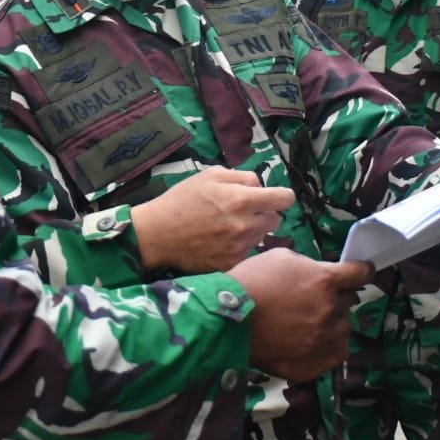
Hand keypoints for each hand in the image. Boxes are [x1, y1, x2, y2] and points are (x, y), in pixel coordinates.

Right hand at [133, 168, 293, 272]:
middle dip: (264, 214)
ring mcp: (238, 248)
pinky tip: (220, 241)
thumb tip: (259, 185)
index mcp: (241, 200)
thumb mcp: (210, 175)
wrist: (156, 234)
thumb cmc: (181, 200)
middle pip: (275, 220)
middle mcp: (245, 226)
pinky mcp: (230, 264)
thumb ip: (241, 177)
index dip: (282, 196)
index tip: (276, 197)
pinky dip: (238, 247)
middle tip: (244, 212)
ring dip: (252, 231)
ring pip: (261, 237)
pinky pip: (246, 253)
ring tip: (228, 227)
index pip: (283, 199)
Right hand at [230, 249, 373, 380]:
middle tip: (315, 296)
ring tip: (312, 321)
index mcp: (324, 281)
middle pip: (348, 301)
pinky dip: (330, 346)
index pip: (360, 274)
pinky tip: (315, 340)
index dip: (361, 270)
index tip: (361, 271)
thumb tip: (319, 274)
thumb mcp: (279, 257)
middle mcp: (329, 312)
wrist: (225, 320)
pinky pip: (336, 354)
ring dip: (333, 322)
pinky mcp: (311, 364)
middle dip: (336, 296)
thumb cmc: (249, 282)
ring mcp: (321, 341)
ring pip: (343, 329)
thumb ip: (308, 265)